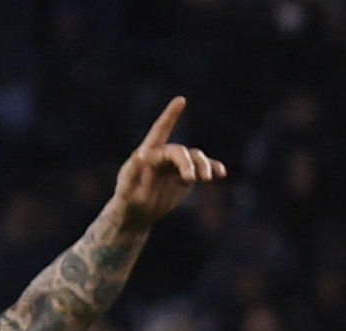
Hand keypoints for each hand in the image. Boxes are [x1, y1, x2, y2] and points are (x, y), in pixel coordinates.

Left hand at [111, 97, 225, 231]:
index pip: (160, 130)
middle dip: (187, 163)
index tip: (181, 100)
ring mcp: (176, 165)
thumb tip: (140, 155)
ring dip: (204, 165)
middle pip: (180, 152)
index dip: (170, 115)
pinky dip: (213, 168)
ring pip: (196, 158)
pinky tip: (221, 173)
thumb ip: (131, 173)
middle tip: (191, 178)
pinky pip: (203, 168)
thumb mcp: (125, 191)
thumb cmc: (126, 202)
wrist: (136, 215)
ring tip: (207, 178)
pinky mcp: (186, 177)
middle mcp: (164, 156)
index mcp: (148, 154)